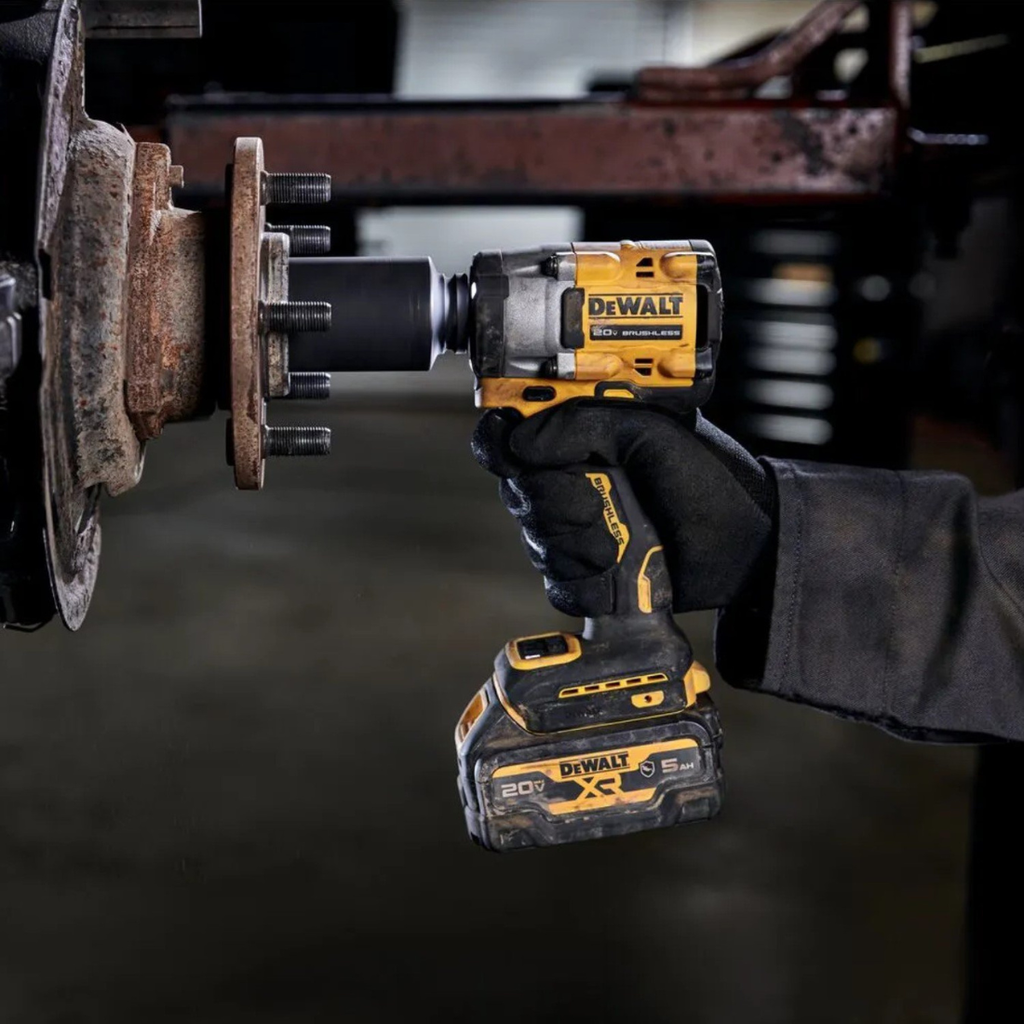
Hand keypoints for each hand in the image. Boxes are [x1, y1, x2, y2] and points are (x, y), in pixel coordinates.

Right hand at [472, 402, 776, 616]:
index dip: (500, 443)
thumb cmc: (711, 482)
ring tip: (618, 542)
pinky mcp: (588, 574)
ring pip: (535, 541)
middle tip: (594, 504)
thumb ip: (583, 424)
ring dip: (575, 545)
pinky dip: (585, 583)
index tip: (513, 454)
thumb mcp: (652, 432)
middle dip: (553, 503)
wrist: (747, 548)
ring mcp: (579, 528)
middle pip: (517, 492)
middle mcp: (573, 479)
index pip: (510, 433)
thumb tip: (520, 442)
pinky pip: (557, 584)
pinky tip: (615, 571)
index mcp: (582, 436)